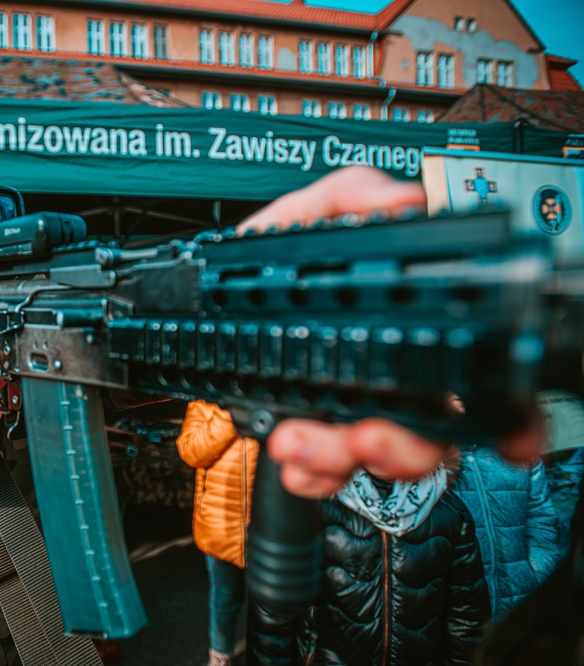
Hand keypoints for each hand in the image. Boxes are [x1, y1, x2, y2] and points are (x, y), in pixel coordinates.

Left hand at [236, 167, 542, 496]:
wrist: (197, 314)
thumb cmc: (259, 270)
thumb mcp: (296, 220)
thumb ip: (346, 199)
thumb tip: (400, 201)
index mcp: (399, 323)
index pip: (468, 366)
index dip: (505, 407)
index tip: (504, 428)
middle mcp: (392, 378)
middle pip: (434, 435)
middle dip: (405, 447)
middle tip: (366, 436)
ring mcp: (355, 412)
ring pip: (376, 459)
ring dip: (339, 458)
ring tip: (296, 441)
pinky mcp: (316, 440)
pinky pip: (327, 473)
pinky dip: (310, 472)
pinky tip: (291, 460)